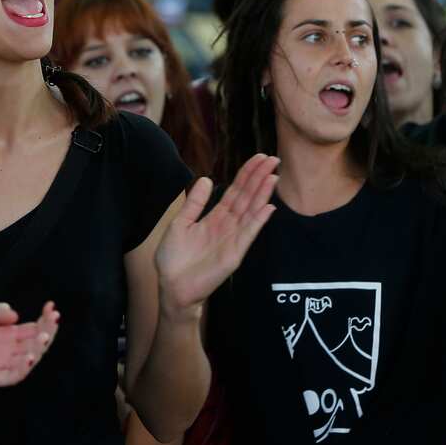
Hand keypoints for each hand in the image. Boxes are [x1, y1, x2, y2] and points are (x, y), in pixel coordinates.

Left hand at [0, 302, 59, 398]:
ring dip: (39, 350)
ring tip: (44, 336)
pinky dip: (22, 368)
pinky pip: (11, 376)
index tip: (52, 307)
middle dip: (47, 331)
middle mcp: (6, 349)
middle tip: (52, 318)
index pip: (33, 328)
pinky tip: (29, 356)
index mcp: (5, 333)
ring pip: (28, 360)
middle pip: (35, 343)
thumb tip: (16, 314)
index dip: (45, 319)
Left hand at [154, 154, 279, 315]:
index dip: (246, 175)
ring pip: (251, 212)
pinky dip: (258, 221)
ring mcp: (233, 239)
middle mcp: (228, 226)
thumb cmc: (174, 258)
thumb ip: (195, 203)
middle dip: (259, 178)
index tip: (258, 158)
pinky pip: (248, 234)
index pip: (235, 192)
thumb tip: (205, 179)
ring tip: (274, 176)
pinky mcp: (234, 254)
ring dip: (262, 194)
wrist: (171, 286)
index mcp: (215, 218)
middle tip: (273, 159)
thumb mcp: (181, 223)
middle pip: (247, 197)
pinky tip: (269, 207)